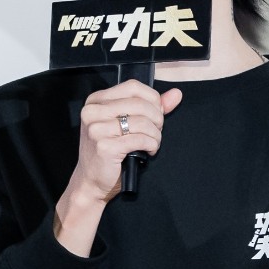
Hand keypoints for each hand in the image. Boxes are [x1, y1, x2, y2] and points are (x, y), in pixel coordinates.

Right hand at [69, 81, 182, 204]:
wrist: (92, 181)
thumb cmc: (110, 152)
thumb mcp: (127, 124)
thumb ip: (151, 107)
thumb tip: (176, 94)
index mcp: (96, 101)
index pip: (133, 87)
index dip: (152, 99)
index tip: (157, 114)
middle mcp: (93, 112)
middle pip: (139, 104)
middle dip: (156, 119)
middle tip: (157, 132)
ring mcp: (96, 129)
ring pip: (142, 122)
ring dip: (155, 135)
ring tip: (153, 142)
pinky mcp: (104, 146)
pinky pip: (140, 139)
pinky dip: (151, 145)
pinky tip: (148, 151)